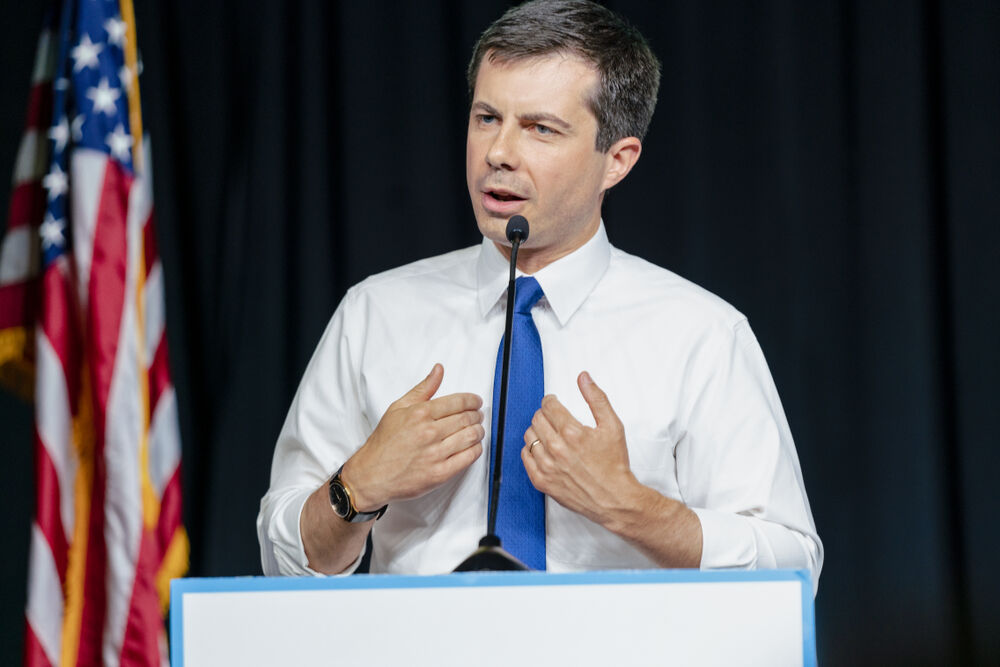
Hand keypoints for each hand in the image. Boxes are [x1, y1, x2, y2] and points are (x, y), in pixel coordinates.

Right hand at [342, 364, 483, 510]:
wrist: (371, 474)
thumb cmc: (384, 442)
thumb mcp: (398, 408)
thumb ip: (423, 388)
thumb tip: (439, 370)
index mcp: (420, 413)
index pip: (458, 402)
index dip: (473, 400)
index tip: (476, 402)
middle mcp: (429, 432)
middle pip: (467, 418)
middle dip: (477, 415)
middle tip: (477, 416)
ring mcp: (435, 454)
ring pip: (471, 437)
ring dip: (479, 431)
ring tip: (477, 430)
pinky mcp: (439, 474)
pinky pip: (468, 458)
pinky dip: (476, 449)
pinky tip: (473, 446)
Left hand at [522, 371, 638, 525]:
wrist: (614, 498)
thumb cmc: (614, 465)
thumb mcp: (612, 426)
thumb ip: (597, 399)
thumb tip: (583, 378)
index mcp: (573, 433)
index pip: (549, 407)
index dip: (550, 401)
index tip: (553, 402)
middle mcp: (557, 450)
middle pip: (537, 419)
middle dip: (544, 414)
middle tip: (552, 417)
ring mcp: (548, 467)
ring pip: (529, 436)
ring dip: (537, 430)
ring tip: (548, 433)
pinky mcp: (542, 482)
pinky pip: (525, 457)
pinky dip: (530, 450)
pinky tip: (542, 449)